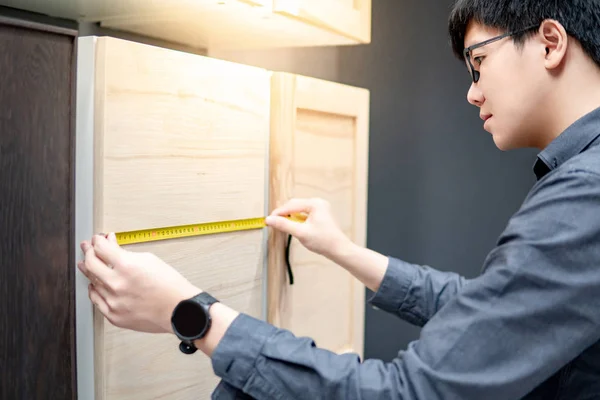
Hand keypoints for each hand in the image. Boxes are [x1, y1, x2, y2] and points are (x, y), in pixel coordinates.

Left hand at [77, 233, 199, 333]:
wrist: (179, 309)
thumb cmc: (170, 285)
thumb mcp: (150, 260)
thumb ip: (127, 253)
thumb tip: (112, 247)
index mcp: (126, 266)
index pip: (101, 248)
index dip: (98, 240)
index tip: (98, 239)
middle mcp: (116, 284)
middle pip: (90, 263)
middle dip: (88, 251)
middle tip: (88, 248)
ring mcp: (113, 301)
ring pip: (92, 282)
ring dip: (89, 270)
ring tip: (86, 264)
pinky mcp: (114, 315)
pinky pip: (97, 300)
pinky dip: (95, 290)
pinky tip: (95, 285)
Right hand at [265, 198, 352, 258]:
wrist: (339, 250)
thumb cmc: (324, 241)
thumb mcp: (301, 233)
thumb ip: (284, 225)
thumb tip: (269, 220)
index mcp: (315, 204)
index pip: (291, 205)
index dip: (278, 213)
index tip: (268, 220)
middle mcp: (318, 203)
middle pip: (294, 205)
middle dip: (284, 214)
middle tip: (273, 223)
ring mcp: (320, 209)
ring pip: (299, 210)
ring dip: (290, 217)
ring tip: (282, 226)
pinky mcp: (320, 215)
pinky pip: (305, 214)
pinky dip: (297, 220)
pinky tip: (294, 227)